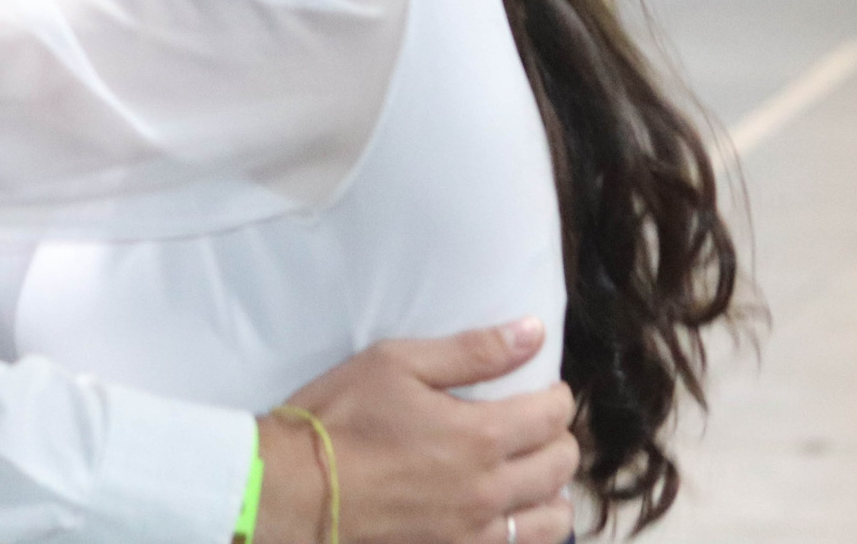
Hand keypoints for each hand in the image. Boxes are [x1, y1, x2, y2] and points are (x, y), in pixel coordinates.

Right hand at [265, 319, 576, 543]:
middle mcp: (488, 490)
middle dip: (557, 437)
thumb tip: (532, 333)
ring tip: (528, 470)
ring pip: (553, 517)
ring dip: (551, 489)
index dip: (556, 396)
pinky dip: (528, 527)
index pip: (553, 415)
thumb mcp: (395, 363)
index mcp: (479, 436)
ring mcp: (474, 532)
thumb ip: (472, 351)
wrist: (295, 488)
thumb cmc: (340, 417)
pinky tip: (508, 509)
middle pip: (561, 464)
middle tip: (534, 424)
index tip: (543, 388)